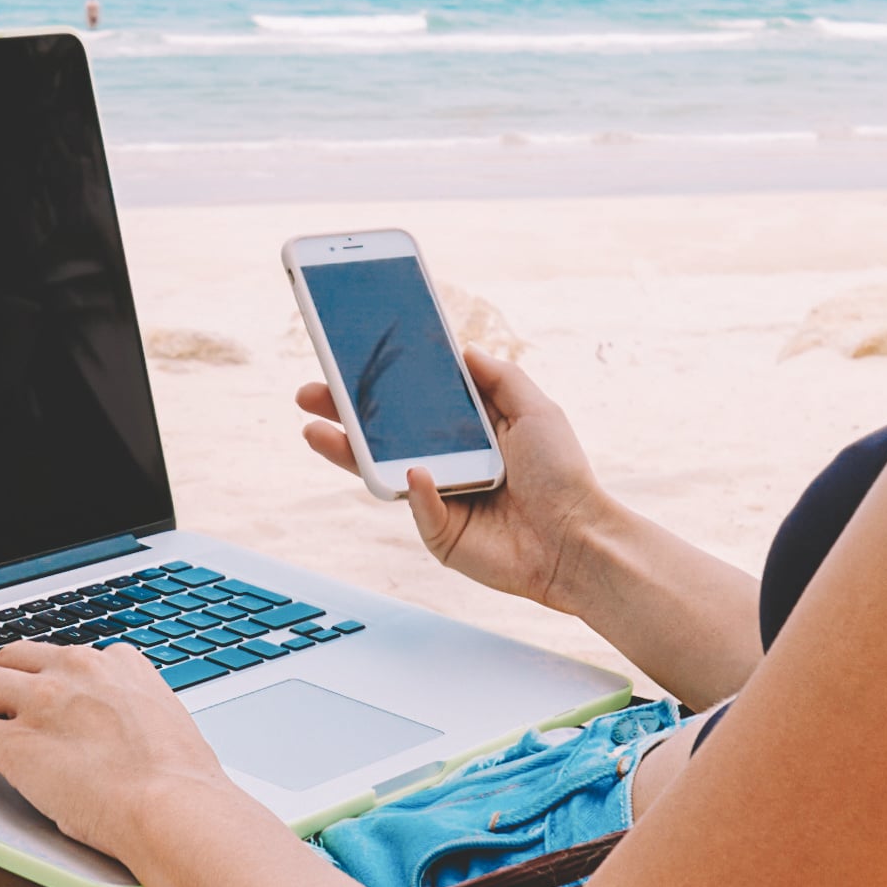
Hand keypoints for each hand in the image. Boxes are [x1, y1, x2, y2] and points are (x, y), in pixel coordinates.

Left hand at [0, 634, 232, 859]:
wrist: (172, 806)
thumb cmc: (181, 783)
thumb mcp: (167, 728)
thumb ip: (139, 718)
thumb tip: (132, 737)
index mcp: (118, 666)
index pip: (68, 657)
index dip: (44, 671)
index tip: (35, 679)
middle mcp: (75, 673)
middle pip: (15, 659)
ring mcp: (40, 705)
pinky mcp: (13, 744)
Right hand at [299, 344, 612, 610]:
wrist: (578, 539)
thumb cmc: (563, 475)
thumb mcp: (535, 409)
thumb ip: (499, 376)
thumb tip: (462, 348)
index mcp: (465, 432)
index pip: (411, 403)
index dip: (379, 385)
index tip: (346, 361)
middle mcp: (446, 463)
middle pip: (381, 435)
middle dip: (342, 413)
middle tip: (309, 393)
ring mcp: (438, 499)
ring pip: (382, 472)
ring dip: (345, 451)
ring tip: (314, 429)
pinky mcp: (439, 533)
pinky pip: (417, 507)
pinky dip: (416, 490)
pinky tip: (415, 474)